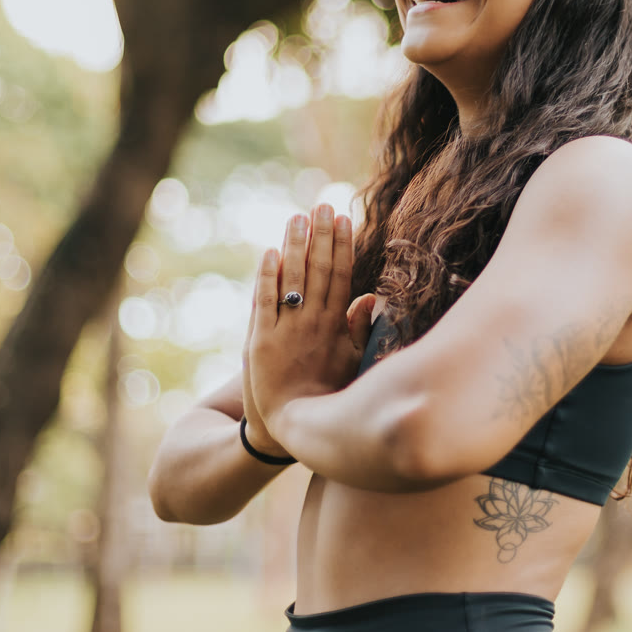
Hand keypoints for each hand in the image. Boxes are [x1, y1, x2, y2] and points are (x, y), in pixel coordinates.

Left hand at [245, 205, 369, 432]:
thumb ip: (360, 329)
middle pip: (319, 270)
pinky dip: (267, 277)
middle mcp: (313, 323)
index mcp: (336, 326)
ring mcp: (287, 330)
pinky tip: (270, 252)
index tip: (343, 219)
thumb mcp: (353, 362)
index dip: (342, 246)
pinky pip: (264, 302)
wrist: (292, 427)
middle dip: (320, 236)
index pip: (342, 276)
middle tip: (320, 205)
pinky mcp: (260, 341)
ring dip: (295, 246)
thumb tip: (371, 298)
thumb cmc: (327, 395)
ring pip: (293, 279)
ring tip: (297, 217)